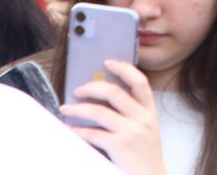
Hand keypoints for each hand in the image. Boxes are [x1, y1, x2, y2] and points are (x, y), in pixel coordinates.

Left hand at [62, 60, 167, 174]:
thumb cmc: (145, 153)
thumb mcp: (146, 128)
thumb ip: (132, 111)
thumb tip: (101, 95)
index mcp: (150, 111)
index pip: (140, 82)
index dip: (123, 68)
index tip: (107, 62)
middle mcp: (143, 118)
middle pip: (115, 93)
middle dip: (92, 88)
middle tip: (78, 90)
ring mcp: (132, 132)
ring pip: (100, 112)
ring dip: (78, 109)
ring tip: (66, 109)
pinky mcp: (120, 146)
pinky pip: (94, 134)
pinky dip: (79, 130)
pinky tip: (72, 129)